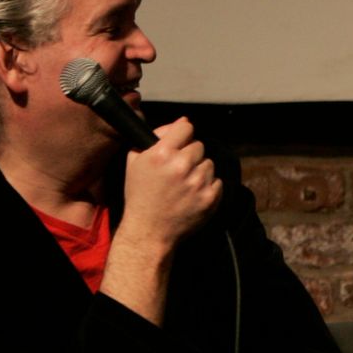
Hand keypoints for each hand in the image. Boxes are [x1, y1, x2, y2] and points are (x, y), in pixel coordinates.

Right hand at [117, 117, 219, 251]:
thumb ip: (156, 137)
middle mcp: (182, 166)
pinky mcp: (210, 197)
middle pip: (199, 146)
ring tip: (184, 184)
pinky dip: (208, 186)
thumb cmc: (140, 195)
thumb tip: (182, 122)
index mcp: (162, 154)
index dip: (182, 135)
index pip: (186, 128)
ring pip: (209, 163)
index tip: (180, 143)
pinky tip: (192, 194)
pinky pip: (217, 181)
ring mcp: (198, 182)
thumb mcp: (136, 161)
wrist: (149, 230)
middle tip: (178, 169)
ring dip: (199, 170)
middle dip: (189, 154)